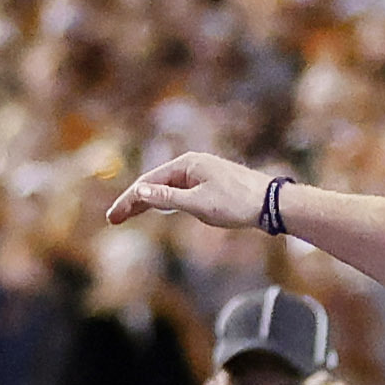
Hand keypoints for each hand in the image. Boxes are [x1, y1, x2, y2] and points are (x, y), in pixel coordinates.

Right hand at [107, 152, 272, 229]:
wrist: (271, 203)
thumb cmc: (236, 202)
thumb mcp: (198, 203)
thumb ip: (168, 198)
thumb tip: (140, 190)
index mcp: (187, 164)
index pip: (148, 182)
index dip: (129, 200)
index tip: (113, 217)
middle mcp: (192, 165)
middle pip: (155, 183)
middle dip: (134, 201)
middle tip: (114, 219)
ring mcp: (201, 174)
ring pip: (167, 188)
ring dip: (147, 202)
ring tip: (128, 215)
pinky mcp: (209, 185)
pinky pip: (179, 192)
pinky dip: (165, 202)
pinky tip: (158, 208)